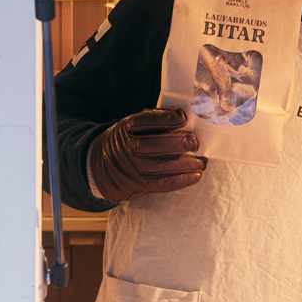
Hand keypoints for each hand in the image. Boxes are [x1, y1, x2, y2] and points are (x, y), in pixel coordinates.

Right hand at [88, 108, 205, 204]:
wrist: (101, 167)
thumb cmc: (126, 141)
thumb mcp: (131, 125)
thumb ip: (152, 120)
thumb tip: (180, 116)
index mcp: (126, 128)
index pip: (144, 121)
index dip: (164, 119)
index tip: (183, 117)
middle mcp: (127, 148)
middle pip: (153, 145)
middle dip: (178, 143)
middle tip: (195, 142)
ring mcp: (132, 168)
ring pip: (160, 166)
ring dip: (185, 165)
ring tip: (201, 162)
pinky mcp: (139, 185)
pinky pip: (161, 184)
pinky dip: (180, 180)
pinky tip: (195, 176)